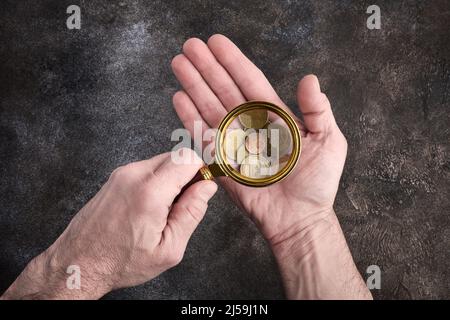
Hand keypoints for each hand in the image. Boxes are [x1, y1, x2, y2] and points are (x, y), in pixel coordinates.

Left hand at [1, 149, 216, 298]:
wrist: (79, 262)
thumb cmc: (121, 261)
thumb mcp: (168, 248)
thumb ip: (192, 213)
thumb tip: (207, 186)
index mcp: (150, 193)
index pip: (188, 157)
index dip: (201, 170)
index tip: (202, 187)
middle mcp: (134, 175)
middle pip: (176, 156)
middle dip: (187, 176)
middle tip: (182, 205)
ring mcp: (122, 173)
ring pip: (162, 162)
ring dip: (172, 180)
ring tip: (163, 210)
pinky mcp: (116, 176)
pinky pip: (148, 169)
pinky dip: (157, 182)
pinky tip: (150, 207)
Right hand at [171, 35, 345, 243]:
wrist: (300, 217)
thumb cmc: (318, 182)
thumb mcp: (329, 140)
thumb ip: (318, 109)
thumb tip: (309, 78)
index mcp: (274, 116)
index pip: (250, 81)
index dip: (233, 61)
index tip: (216, 42)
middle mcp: (251, 125)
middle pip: (224, 89)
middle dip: (207, 67)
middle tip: (189, 45)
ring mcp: (234, 142)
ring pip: (210, 107)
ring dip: (194, 85)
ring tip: (179, 64)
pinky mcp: (222, 162)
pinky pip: (203, 137)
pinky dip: (190, 118)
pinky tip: (179, 98)